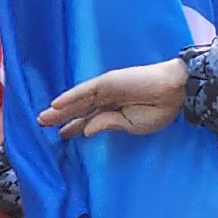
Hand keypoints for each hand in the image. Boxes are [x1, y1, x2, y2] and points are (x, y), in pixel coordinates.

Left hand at [38, 58, 187, 138]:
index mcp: (116, 110)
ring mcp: (106, 89)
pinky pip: (84, 91)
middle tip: (42, 124)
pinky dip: (69, 97)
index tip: (62, 134)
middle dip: (62, 117)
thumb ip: (108, 125)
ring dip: (60, 109)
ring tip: (42, 118)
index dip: (76, 126)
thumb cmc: (160, 109)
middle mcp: (108, 99)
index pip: (91, 118)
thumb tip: (87, 130)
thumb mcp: (132, 126)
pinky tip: (56, 104)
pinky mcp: (106, 82)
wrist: (175, 91)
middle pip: (80, 109)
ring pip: (78, 101)